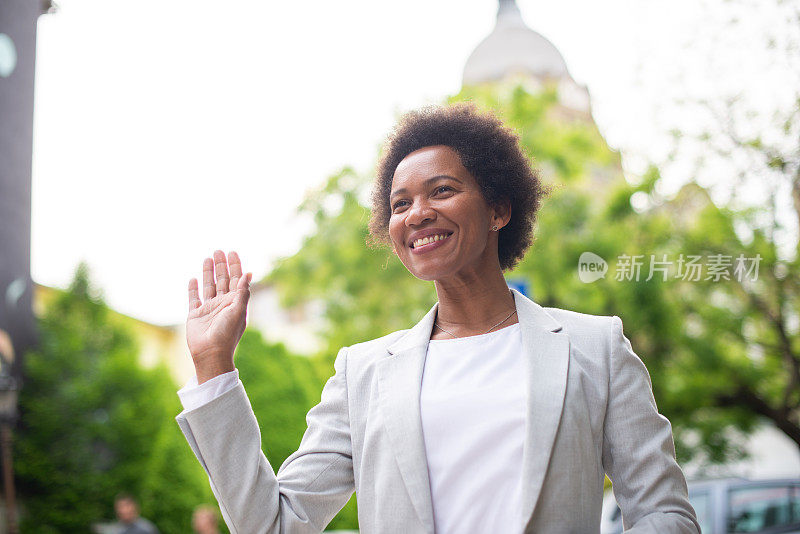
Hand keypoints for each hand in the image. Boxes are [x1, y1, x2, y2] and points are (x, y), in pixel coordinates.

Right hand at [186, 250, 251, 383]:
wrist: (210, 353)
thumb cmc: (227, 334)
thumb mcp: (238, 311)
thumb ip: (242, 292)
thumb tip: (249, 273)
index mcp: (234, 302)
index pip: (236, 279)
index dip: (235, 266)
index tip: (232, 252)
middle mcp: (222, 304)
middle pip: (222, 280)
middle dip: (221, 265)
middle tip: (219, 250)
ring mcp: (208, 309)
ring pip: (209, 286)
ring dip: (208, 272)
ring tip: (207, 258)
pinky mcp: (195, 315)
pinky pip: (194, 298)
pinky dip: (193, 288)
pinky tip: (193, 279)